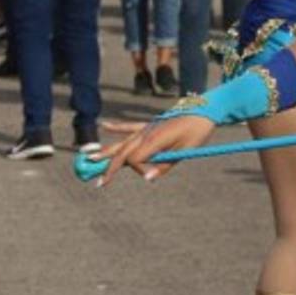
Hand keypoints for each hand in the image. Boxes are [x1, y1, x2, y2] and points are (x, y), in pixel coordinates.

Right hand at [94, 115, 216, 184]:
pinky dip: (118, 127)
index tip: (148, 177)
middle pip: (123, 152)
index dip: (138, 170)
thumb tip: (148, 179)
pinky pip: (131, 126)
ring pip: (123, 141)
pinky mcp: (151, 124)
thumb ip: (165, 165)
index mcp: (154, 140)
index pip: (134, 159)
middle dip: (110, 168)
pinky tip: (104, 126)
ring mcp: (147, 128)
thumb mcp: (185, 151)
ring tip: (90, 157)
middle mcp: (146, 133)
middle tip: (98, 184)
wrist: (205, 110)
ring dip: (107, 151)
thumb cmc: (197, 132)